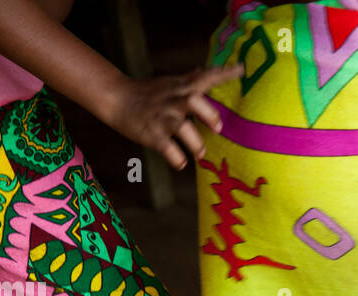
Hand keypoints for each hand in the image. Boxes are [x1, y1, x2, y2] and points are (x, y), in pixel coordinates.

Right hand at [101, 64, 242, 169]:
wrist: (116, 99)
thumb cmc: (148, 93)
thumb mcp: (170, 83)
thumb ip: (190, 80)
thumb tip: (205, 70)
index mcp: (181, 88)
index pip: (205, 77)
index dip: (224, 73)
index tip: (242, 69)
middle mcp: (173, 101)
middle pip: (193, 101)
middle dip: (208, 114)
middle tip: (218, 128)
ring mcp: (162, 118)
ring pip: (181, 127)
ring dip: (195, 142)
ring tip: (200, 154)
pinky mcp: (152, 135)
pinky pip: (167, 149)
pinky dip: (177, 159)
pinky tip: (181, 163)